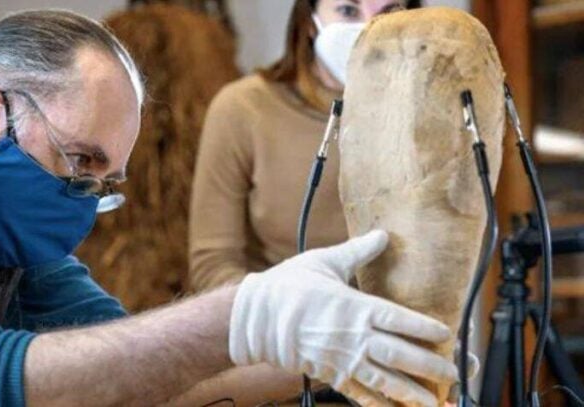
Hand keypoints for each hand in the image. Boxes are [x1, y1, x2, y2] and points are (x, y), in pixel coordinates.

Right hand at [229, 230, 456, 406]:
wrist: (255, 317)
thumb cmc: (288, 286)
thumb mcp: (325, 262)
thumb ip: (358, 251)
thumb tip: (383, 235)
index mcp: (356, 306)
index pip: (401, 319)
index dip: (426, 328)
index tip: (447, 334)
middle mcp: (354, 336)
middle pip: (401, 354)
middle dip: (431, 365)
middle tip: (455, 373)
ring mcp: (343, 358)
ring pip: (386, 380)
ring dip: (413, 393)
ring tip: (436, 401)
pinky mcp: (330, 373)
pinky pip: (360, 393)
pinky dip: (380, 404)